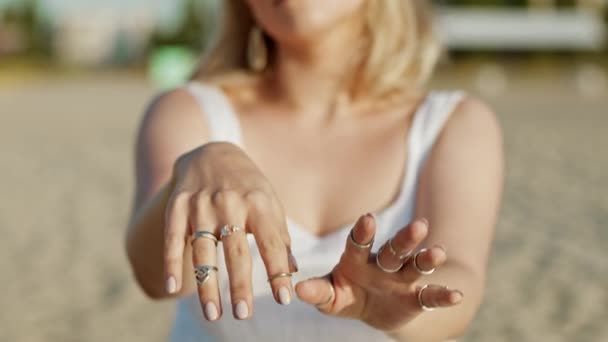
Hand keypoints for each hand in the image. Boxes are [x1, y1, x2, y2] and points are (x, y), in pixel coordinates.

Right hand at [164, 142, 296, 320]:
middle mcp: (230, 203)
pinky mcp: (177, 205)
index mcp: (259, 202)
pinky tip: (173, 288)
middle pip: (236, 250)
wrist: (212, 153)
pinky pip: (172, 238)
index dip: (278, 272)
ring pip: (203, 250)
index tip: (283, 299)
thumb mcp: (269, 203)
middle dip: (240, 285)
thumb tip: (293, 272)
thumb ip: (280, 236)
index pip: (271, 243)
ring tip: (213, 314)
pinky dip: (171, 263)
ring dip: (207, 284)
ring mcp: (201, 204)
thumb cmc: (248, 187)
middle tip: (244, 314)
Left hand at [295, 214, 462, 331]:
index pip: (360, 242)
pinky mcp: (415, 297)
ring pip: (416, 265)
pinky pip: (430, 295)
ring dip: (427, 258)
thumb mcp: (329, 298)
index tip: (368, 218)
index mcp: (357, 259)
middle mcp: (383, 263)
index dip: (364, 231)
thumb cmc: (345, 296)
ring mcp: (401, 279)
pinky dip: (443, 295)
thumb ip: (317, 292)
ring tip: (439, 252)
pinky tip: (456, 295)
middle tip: (419, 225)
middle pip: (395, 248)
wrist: (371, 311)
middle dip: (405, 238)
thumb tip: (297, 290)